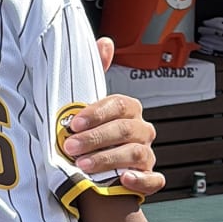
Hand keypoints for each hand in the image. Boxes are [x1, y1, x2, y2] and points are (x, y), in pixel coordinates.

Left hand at [61, 38, 164, 196]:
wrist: (88, 172)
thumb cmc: (86, 134)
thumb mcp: (86, 104)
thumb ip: (95, 73)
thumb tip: (105, 41)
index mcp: (127, 110)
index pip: (118, 105)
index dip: (95, 114)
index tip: (72, 123)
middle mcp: (141, 130)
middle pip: (125, 130)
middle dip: (95, 138)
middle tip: (69, 146)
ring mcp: (146, 155)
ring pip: (135, 154)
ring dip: (107, 159)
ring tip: (82, 165)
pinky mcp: (148, 178)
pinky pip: (153, 179)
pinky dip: (140, 180)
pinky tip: (123, 179)